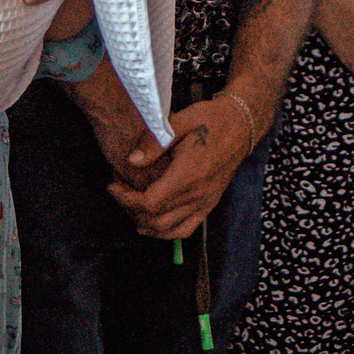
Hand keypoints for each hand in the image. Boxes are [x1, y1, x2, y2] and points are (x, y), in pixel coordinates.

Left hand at [107, 100, 250, 239]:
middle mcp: (198, 194)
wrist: (240, 125)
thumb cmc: (210, 119)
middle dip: (130, 209)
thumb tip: (132, 161)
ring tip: (130, 208)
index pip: (150, 202)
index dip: (126, 199)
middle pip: (155, 219)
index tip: (113, 186)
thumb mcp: (180, 121)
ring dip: (144, 223)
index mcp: (189, 174)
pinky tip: (151, 225)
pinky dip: (165, 233)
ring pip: (168, 229)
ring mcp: (205, 203)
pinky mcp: (209, 205)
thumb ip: (155, 142)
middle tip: (118, 193)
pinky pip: (185, 230)